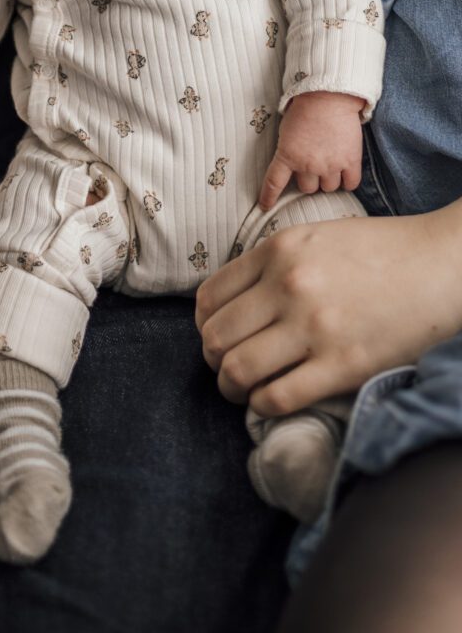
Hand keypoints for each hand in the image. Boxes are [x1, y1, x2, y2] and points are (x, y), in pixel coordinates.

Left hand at [195, 199, 461, 415]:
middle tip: (226, 366)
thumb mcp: (317, 237)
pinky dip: (262, 405)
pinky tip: (270, 399)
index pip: (209, 297)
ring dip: (231, 386)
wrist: (443, 264)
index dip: (204, 324)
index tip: (215, 335)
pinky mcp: (342, 364)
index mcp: (279, 250)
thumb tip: (236, 299)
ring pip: (237, 370)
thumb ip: (275, 262)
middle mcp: (289, 285)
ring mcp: (314, 326)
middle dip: (212, 358)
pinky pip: (278, 397)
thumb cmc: (383, 250)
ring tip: (242, 388)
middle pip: (215, 336)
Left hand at [260, 91, 363, 209]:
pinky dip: (348, 181)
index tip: (265, 206)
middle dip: (309, 180)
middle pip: (307, 188)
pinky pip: (350, 184)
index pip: (274, 183)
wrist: (330, 95)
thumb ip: (288, 149)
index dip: (269, 197)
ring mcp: (330, 165)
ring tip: (331, 165)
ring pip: (328, 188)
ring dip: (328, 180)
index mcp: (287, 155)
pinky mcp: (350, 161)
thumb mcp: (286, 129)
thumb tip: (290, 162)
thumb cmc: (305, 108)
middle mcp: (308, 165)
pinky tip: (346, 173)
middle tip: (314, 167)